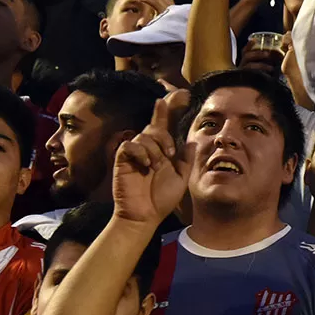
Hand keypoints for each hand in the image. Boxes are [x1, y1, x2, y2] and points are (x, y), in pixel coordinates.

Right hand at [114, 90, 192, 223]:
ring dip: (154, 149)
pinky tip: (146, 164)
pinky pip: (130, 145)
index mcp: (161, 152)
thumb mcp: (181, 178)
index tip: (164, 98)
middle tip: (169, 154)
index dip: (162, 113)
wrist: (145, 215)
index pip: (162, 128)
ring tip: (156, 166)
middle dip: (164, 137)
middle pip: (154, 128)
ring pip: (144, 136)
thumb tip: (192, 141)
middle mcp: (147, 150)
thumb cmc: (161, 199)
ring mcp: (134, 154)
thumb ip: (186, 160)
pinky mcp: (122, 160)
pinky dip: (140, 152)